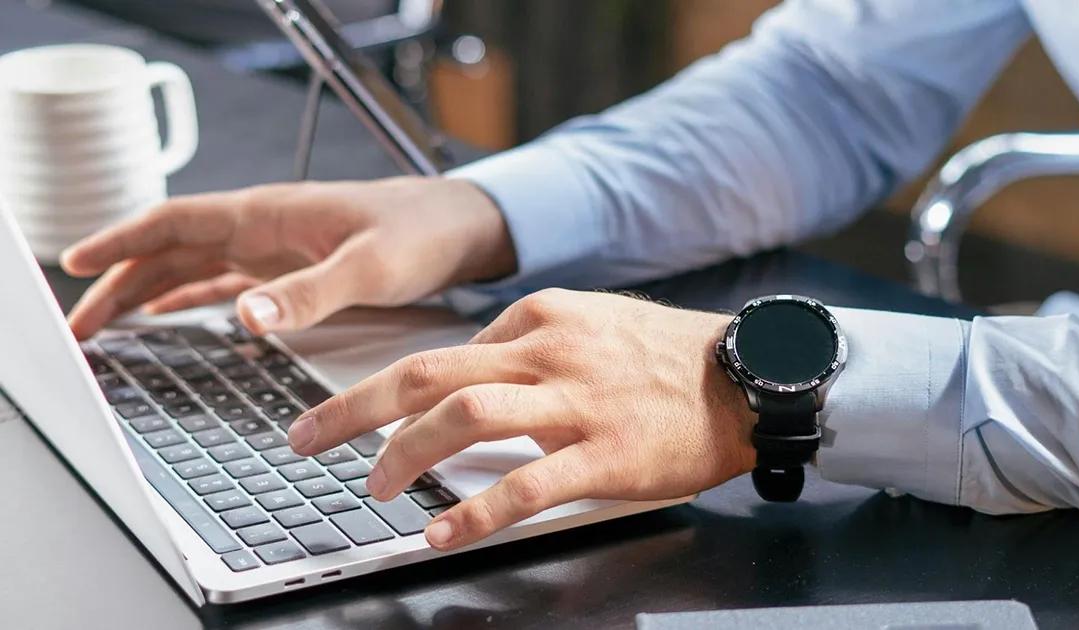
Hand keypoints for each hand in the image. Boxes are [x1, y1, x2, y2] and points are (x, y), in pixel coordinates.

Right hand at [60, 177, 515, 338]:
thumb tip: (243, 317)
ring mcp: (276, 249)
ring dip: (149, 291)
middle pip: (171, 248)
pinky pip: (226, 281)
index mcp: (269, 214)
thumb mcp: (369, 268)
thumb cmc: (422, 233)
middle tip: (82, 323)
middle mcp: (264, 228)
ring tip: (108, 324)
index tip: (74, 263)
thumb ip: (309, 294)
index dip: (120, 241)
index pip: (175, 221)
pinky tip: (176, 315)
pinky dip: (192, 297)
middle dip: (120, 280)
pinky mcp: (295, 269)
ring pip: (193, 265)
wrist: (464, 228)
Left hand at [288, 289, 755, 550]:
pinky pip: (525, 483)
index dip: (388, 387)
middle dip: (354, 407)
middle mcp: (548, 351)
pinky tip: (440, 534)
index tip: (356, 414)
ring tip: (374, 488)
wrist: (746, 376)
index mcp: (540, 316)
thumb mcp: (592, 323)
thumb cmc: (666, 356)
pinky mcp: (604, 453)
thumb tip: (472, 373)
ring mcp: (575, 401)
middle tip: (305, 438)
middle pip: (427, 373)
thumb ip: (531, 344)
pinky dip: (473, 511)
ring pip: (464, 417)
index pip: (443, 350)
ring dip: (404, 454)